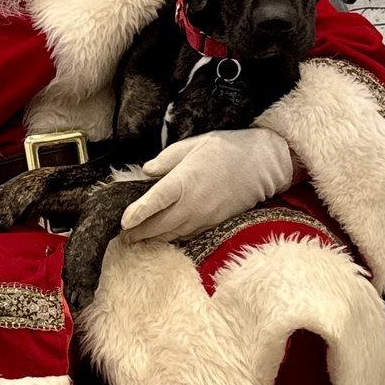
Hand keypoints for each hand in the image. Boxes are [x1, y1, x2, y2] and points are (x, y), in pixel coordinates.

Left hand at [119, 127, 295, 243]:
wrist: (262, 165)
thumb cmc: (227, 149)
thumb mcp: (194, 144)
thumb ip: (167, 159)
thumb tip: (147, 170)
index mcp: (184, 180)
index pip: (155, 201)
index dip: (138, 213)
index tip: (123, 222)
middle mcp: (192, 203)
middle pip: (159, 225)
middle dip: (138, 233)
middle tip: (122, 237)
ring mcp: (203, 217)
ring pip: (172, 234)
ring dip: (153, 238)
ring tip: (136, 240)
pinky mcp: (213, 224)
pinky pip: (187, 236)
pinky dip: (172, 238)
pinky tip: (162, 237)